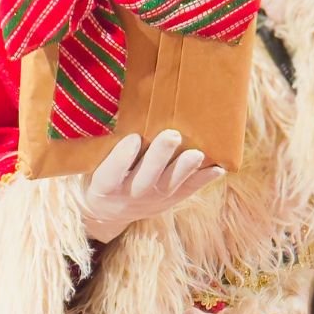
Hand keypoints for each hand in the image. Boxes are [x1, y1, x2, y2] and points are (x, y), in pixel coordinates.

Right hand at [78, 129, 223, 243]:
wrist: (107, 212)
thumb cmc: (103, 172)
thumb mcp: (95, 162)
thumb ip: (106, 143)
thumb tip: (125, 101)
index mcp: (104, 186)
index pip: (110, 174)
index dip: (121, 158)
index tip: (133, 137)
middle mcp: (128, 195)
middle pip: (145, 178)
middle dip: (159, 157)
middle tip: (173, 135)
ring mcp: (150, 201)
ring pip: (168, 186)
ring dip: (184, 169)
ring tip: (198, 153)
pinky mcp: (168, 202)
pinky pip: (187, 192)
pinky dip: (203, 180)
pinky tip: (218, 168)